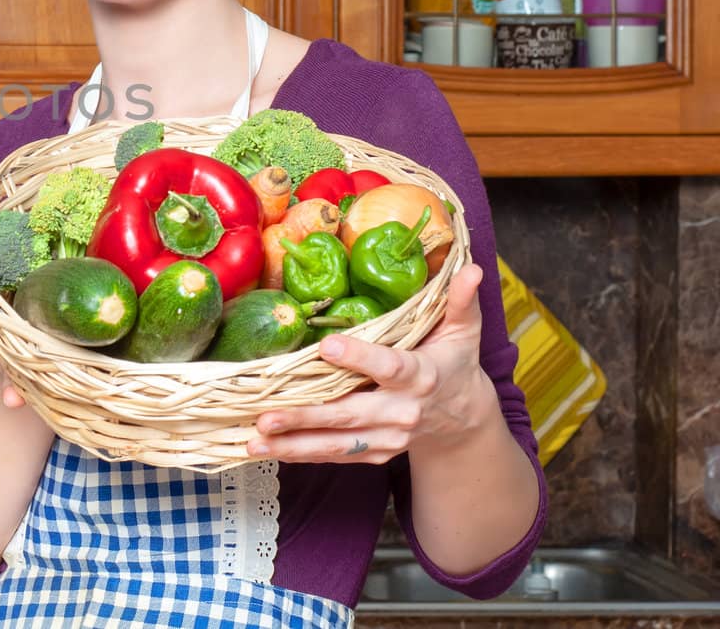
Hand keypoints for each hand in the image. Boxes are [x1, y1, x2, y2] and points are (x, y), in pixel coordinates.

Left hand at [248, 263, 495, 464]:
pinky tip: (266, 450)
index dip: (359, 359)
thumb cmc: (453, 363)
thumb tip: (470, 268)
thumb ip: (459, 301)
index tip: (327, 347)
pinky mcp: (374, 453)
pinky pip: (334, 456)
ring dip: (292, 444)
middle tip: (265, 417)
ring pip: (335, 444)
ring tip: (254, 442)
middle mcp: (402, 412)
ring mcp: (387, 438)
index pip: (389, 368)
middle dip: (305, 417)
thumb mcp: (462, 331)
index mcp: (422, 376)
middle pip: (348, 415)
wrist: (462, 419)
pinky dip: (299, 454)